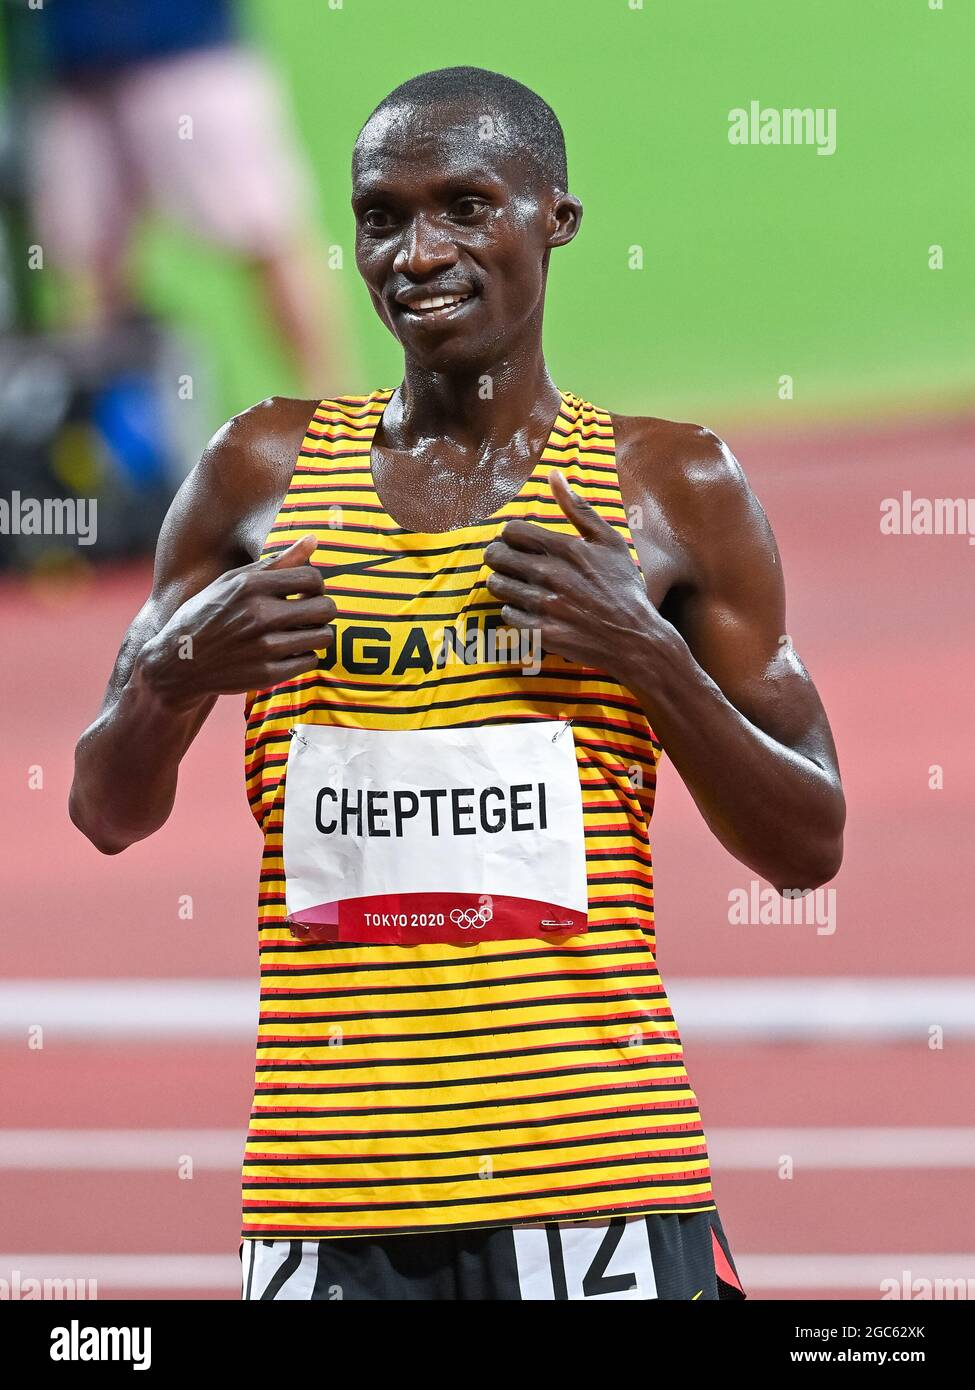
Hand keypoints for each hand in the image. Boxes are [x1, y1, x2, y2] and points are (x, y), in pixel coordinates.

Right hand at [138, 535, 334, 707]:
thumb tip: (314, 539)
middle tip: (309, 613)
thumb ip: (277, 562)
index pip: (312, 577)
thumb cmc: (209, 614)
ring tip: (301, 632)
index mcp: (250, 587)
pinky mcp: (267, 674)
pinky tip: (288, 651)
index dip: (316, 585)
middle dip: (322, 609)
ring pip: (323, 636)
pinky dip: (303, 656)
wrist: (178, 663)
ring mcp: (264, 648)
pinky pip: (310, 661)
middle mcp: (259, 616)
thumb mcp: (233, 581)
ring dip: (316, 633)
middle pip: (326, 608)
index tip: (306, 592)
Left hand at [484, 470, 662, 673]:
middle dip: (498, 556)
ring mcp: (543, 605)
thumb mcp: (609, 541)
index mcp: (565, 549)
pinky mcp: (540, 632)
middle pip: (496, 556)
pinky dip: (513, 612)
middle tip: (508, 562)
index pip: (511, 531)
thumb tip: (554, 475)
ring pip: (497, 586)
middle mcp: (550, 575)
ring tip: (516, 585)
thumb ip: (579, 508)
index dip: (510, 535)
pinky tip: (527, 609)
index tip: (517, 543)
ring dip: (503, 583)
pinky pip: (506, 615)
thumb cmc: (623, 587)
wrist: (634, 638)